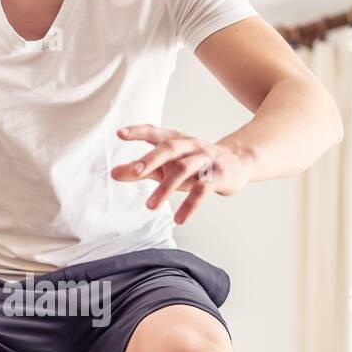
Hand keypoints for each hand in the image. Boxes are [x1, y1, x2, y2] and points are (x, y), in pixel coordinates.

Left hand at [111, 124, 250, 222]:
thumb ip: (141, 170)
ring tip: (150, 206)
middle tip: (135, 173)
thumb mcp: (167, 165)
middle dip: (151, 159)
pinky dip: (190, 205)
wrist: (237, 163)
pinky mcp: (217, 176)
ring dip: (166, 188)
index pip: (154, 133)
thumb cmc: (194, 164)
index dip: (138, 132)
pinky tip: (179, 219)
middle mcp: (189, 146)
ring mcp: (204, 160)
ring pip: (184, 169)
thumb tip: (113, 173)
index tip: (120, 134)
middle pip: (169, 149)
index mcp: (175, 141)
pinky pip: (202, 190)